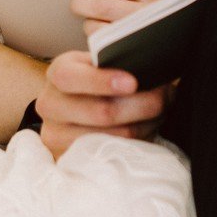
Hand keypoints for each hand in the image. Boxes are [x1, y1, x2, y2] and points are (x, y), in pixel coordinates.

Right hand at [33, 50, 172, 158]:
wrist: (76, 112)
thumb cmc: (97, 81)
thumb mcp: (99, 63)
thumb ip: (115, 56)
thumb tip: (145, 59)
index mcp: (58, 73)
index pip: (70, 77)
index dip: (102, 81)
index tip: (133, 82)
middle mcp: (50, 104)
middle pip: (101, 112)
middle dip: (142, 104)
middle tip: (166, 96)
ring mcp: (56, 136)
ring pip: (112, 136)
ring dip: (145, 124)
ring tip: (161, 112)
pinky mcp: (70, 159)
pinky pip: (112, 155)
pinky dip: (137, 142)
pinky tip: (147, 130)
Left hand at [69, 0, 169, 35]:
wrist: (169, 36)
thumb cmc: (144, 2)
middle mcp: (151, 11)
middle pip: (101, 5)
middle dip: (79, 2)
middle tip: (74, 0)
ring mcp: (141, 34)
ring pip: (97, 26)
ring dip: (86, 20)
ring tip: (87, 14)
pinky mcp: (130, 53)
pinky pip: (100, 45)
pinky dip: (93, 35)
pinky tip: (97, 28)